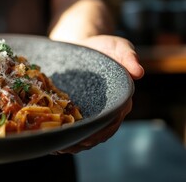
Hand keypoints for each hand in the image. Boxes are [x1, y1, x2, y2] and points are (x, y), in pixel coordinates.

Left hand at [56, 35, 143, 153]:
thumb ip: (128, 56)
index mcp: (120, 99)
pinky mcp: (75, 110)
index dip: (102, 131)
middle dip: (84, 140)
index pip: (113, 120)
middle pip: (98, 131)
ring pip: (85, 133)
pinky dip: (65, 135)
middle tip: (68, 146)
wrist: (80, 43)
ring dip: (72, 142)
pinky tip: (52, 140)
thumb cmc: (102, 46)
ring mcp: (90, 111)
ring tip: (58, 147)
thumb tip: (139, 72)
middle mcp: (106, 109)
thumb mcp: (118, 46)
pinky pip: (72, 126)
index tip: (89, 137)